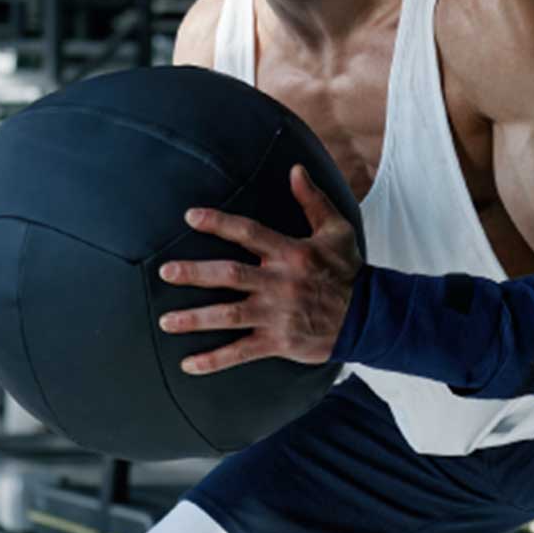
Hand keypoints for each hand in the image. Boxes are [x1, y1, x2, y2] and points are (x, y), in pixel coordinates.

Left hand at [158, 164, 362, 374]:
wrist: (369, 315)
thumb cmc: (348, 269)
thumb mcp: (336, 228)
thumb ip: (312, 199)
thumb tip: (295, 168)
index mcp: (291, 252)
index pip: (249, 233)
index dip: (219, 223)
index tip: (190, 217)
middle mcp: (280, 282)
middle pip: (230, 275)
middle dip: (195, 273)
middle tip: (165, 271)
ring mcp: (277, 314)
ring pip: (229, 316)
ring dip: (195, 319)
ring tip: (165, 321)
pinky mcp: (278, 341)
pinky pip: (241, 352)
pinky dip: (214, 360)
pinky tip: (188, 364)